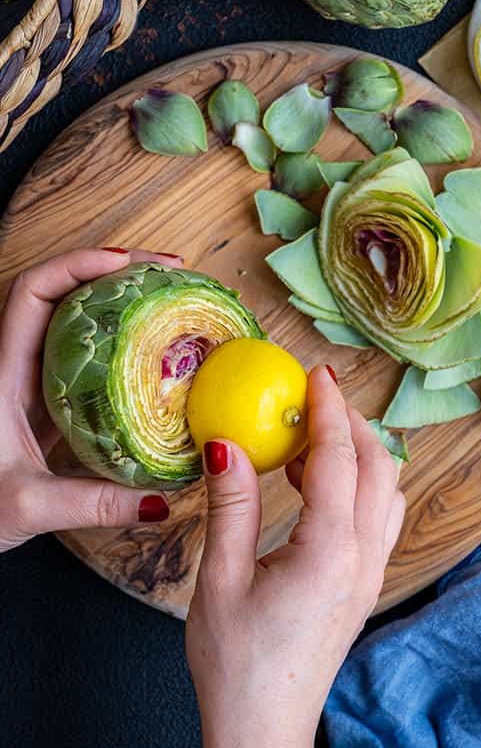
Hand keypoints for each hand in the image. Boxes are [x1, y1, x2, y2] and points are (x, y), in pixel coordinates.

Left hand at [0, 247, 183, 551]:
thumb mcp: (29, 507)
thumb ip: (94, 504)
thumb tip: (161, 501)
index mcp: (3, 376)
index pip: (35, 292)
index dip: (82, 264)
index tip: (133, 264)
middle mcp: (18, 370)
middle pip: (66, 293)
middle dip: (118, 272)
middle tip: (172, 276)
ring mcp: (35, 387)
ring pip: (80, 325)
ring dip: (124, 305)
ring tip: (173, 303)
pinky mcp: (49, 409)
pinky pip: (91, 363)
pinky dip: (126, 348)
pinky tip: (159, 359)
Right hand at [186, 364, 405, 747]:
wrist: (264, 724)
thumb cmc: (237, 663)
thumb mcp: (220, 579)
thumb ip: (231, 506)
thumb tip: (226, 444)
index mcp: (330, 552)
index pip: (338, 459)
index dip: (328, 410)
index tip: (317, 374)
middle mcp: (364, 557)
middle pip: (380, 467)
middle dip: (353, 424)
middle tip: (316, 398)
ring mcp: (372, 573)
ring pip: (389, 492)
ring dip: (362, 455)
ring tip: (310, 442)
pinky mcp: (367, 585)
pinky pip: (380, 518)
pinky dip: (361, 486)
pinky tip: (318, 487)